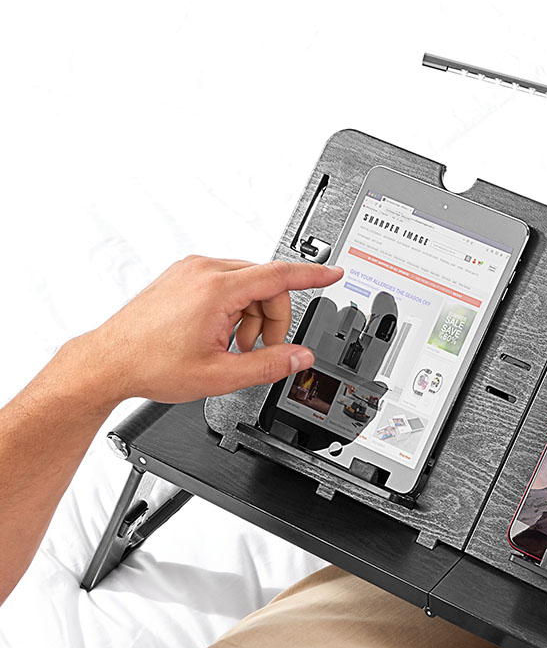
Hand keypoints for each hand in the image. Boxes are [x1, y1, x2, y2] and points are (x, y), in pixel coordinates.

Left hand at [56, 255, 342, 406]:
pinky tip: (219, 336)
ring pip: (246, 286)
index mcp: (216, 289)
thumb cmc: (152, 364)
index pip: (279, 275)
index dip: (313, 276)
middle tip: (258, 351)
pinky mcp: (182, 277)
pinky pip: (225, 286)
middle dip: (272, 319)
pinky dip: (233, 310)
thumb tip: (301, 358)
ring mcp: (190, 271)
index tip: (334, 273)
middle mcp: (203, 271)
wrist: (111, 361)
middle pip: (265, 284)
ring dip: (251, 318)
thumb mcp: (222, 375)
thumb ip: (269, 366)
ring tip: (232, 348)